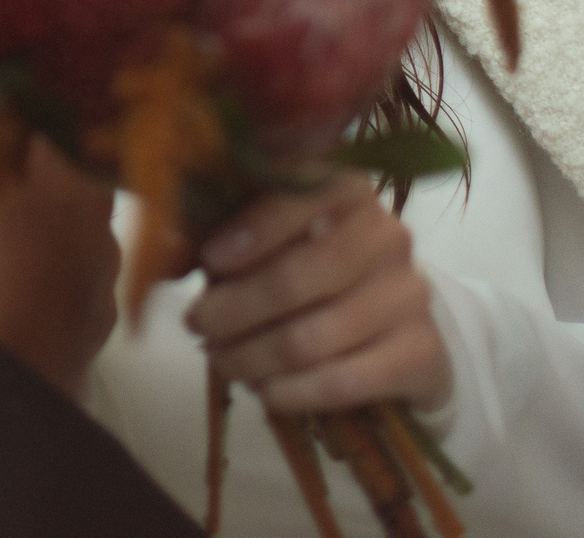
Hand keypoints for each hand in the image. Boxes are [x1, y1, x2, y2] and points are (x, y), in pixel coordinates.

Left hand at [184, 171, 449, 413]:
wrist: (396, 331)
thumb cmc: (314, 271)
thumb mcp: (266, 243)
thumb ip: (214, 238)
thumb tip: (161, 251)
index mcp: (347, 189)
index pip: (300, 197)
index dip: (251, 231)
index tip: (209, 262)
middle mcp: (387, 233)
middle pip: (296, 278)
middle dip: (233, 309)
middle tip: (196, 326)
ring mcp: (410, 293)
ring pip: (311, 336)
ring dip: (252, 357)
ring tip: (221, 362)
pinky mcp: (422, 352)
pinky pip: (344, 381)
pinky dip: (293, 393)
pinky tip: (265, 393)